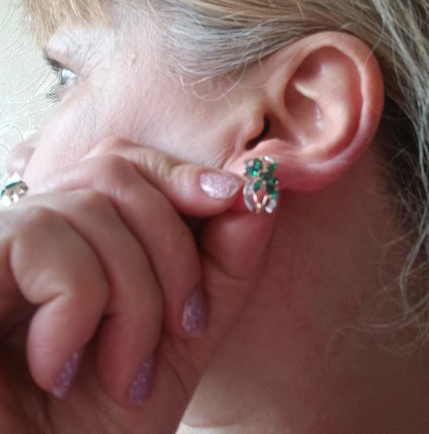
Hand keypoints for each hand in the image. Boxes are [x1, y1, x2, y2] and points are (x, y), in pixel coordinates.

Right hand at [0, 138, 274, 433]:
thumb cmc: (93, 425)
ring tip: (123, 371)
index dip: (181, 173)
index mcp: (74, 239)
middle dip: (173, 248)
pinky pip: (44, 240)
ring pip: (90, 208)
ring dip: (133, 298)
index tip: (234, 197)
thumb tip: (259, 190)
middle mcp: (28, 229)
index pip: (126, 162)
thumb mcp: (178, 339)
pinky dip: (78, 309)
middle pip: (114, 170)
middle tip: (184, 326)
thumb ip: (221, 264)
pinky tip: (59, 370)